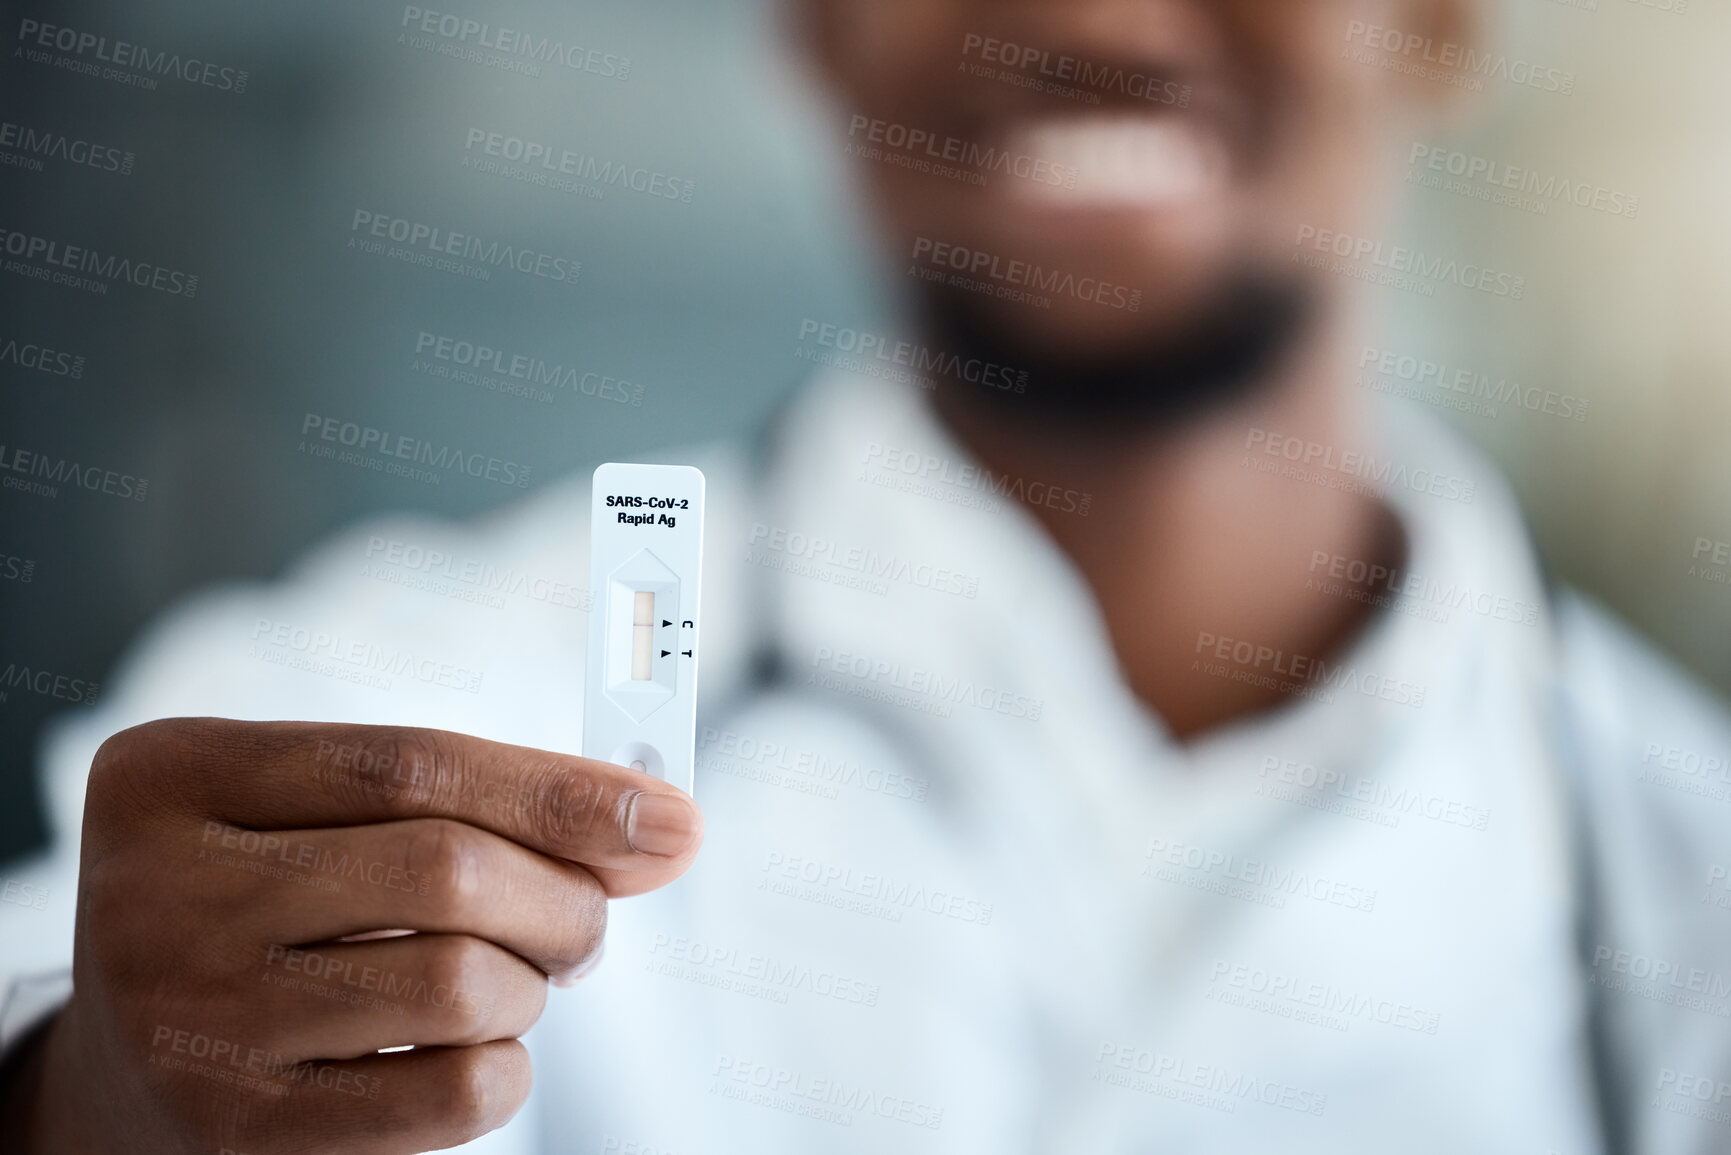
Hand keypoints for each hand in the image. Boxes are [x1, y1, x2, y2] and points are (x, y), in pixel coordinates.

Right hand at [4, 717, 703, 1153]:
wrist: (119, 1069)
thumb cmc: (258, 911)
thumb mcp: (314, 819)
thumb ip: (465, 802)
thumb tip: (655, 827)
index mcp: (176, 777)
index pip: (412, 762)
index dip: (559, 788)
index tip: (669, 817)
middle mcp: (160, 893)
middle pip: (448, 869)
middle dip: (566, 896)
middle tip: (584, 923)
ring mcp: (194, 1019)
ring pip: (462, 984)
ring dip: (533, 984)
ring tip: (514, 982)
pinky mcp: (239, 1131)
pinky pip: (449, 1094)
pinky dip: (506, 1070)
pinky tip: (480, 1050)